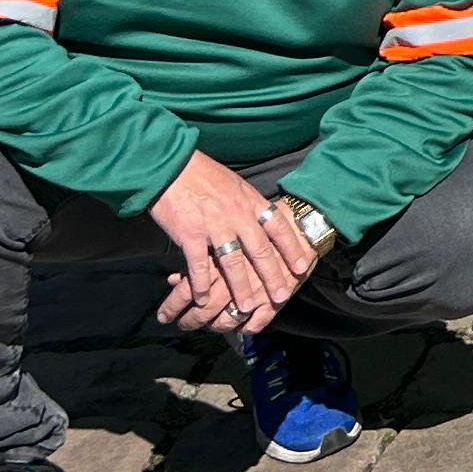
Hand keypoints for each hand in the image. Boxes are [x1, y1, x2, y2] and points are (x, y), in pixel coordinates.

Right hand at [149, 152, 313, 333]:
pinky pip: (199, 264)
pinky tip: (204, 299)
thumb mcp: (234, 184)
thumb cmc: (202, 174)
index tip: (301, 266)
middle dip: (272, 276)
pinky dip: (202, 284)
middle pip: (260, 250)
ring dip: (241, 288)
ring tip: (246, 307)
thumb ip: (248, 204)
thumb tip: (264, 218)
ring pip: (233, 263)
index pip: (278, 226)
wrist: (170, 164)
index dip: (291, 248)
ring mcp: (213, 225)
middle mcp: (236, 214)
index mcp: (249, 200)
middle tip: (281, 296)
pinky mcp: (189, 233)